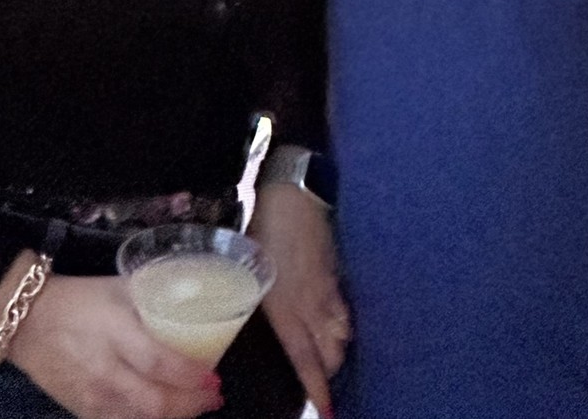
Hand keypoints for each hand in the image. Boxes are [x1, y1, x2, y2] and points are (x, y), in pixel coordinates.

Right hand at [5, 273, 224, 418]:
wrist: (28, 322)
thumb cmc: (79, 299)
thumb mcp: (117, 287)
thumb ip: (152, 297)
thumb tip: (190, 298)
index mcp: (115, 332)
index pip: (159, 363)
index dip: (190, 375)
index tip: (214, 374)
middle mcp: (106, 370)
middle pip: (155, 402)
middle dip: (191, 404)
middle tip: (214, 394)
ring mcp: (93, 397)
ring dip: (174, 416)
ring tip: (197, 405)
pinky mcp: (83, 411)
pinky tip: (164, 414)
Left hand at [250, 183, 349, 418]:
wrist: (295, 192)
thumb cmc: (265, 224)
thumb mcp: (251, 266)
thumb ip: (253, 293)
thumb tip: (244, 309)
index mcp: (285, 307)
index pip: (306, 358)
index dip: (317, 388)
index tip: (326, 413)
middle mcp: (310, 304)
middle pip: (330, 353)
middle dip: (328, 374)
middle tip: (321, 386)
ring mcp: (327, 289)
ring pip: (341, 334)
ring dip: (337, 351)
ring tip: (329, 361)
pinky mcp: (335, 273)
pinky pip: (343, 310)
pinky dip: (342, 325)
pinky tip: (336, 328)